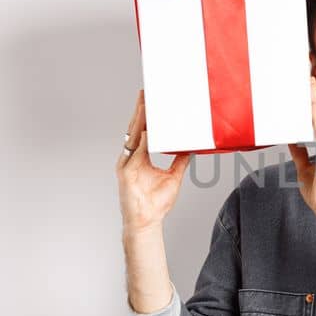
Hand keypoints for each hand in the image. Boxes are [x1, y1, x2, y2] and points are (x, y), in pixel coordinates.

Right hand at [116, 89, 191, 233]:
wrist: (147, 223)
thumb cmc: (156, 204)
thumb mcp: (173, 177)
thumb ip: (180, 161)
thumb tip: (189, 148)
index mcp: (139, 158)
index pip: (142, 131)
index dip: (146, 116)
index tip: (150, 100)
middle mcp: (131, 159)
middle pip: (134, 129)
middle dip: (140, 110)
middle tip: (145, 93)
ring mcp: (127, 165)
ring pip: (133, 137)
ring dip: (139, 120)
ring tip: (145, 104)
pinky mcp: (126, 174)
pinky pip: (135, 154)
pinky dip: (142, 142)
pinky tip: (147, 131)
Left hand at [288, 77, 315, 217]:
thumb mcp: (304, 168)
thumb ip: (299, 153)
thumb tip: (292, 141)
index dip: (312, 101)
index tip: (307, 85)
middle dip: (313, 93)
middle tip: (307, 74)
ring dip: (312, 98)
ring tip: (306, 81)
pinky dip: (313, 114)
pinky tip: (308, 102)